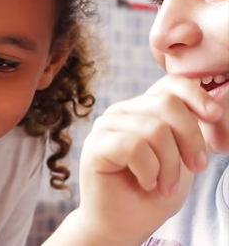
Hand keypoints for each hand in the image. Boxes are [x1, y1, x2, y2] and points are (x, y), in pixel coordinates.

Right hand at [75, 74, 222, 243]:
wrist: (123, 224)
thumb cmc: (152, 193)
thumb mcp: (182, 158)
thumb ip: (189, 131)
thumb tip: (213, 108)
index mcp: (143, 110)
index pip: (171, 84)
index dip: (196, 95)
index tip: (214, 117)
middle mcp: (122, 112)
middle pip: (168, 104)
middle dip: (191, 140)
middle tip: (196, 168)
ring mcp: (106, 126)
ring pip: (155, 130)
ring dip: (170, 166)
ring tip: (165, 186)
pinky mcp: (95, 145)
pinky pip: (135, 147)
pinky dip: (149, 171)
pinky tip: (146, 182)